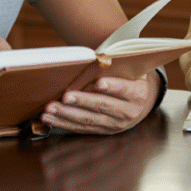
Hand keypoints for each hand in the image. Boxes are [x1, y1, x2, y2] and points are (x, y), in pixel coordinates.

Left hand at [40, 71, 157, 134]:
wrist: (140, 103)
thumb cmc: (131, 79)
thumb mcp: (132, 70)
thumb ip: (118, 65)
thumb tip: (97, 59)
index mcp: (138, 94)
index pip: (125, 89)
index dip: (112, 87)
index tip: (98, 83)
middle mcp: (129, 112)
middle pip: (103, 106)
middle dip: (83, 102)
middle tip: (66, 96)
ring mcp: (115, 124)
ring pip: (89, 120)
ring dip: (67, 114)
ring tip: (51, 108)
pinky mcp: (102, 131)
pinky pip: (81, 128)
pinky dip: (64, 123)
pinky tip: (50, 118)